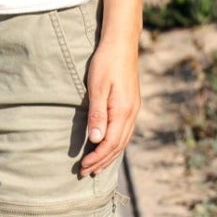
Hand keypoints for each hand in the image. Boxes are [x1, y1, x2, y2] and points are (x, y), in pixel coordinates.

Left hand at [78, 37, 140, 178]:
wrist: (122, 44)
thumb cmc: (106, 63)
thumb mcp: (97, 88)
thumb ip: (97, 114)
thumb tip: (96, 140)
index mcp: (123, 111)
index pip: (110, 143)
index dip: (97, 158)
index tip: (83, 167)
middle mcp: (132, 113)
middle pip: (118, 146)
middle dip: (102, 161)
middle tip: (85, 173)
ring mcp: (133, 109)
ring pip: (123, 140)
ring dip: (109, 155)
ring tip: (96, 167)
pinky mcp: (131, 104)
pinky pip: (125, 132)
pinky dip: (116, 144)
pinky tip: (108, 147)